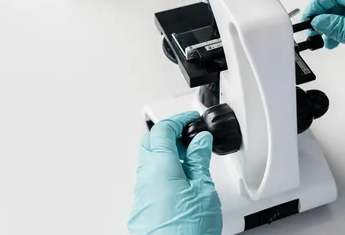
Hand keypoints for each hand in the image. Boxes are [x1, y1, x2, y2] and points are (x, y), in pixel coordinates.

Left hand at [128, 112, 221, 234]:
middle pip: (150, 142)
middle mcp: (145, 177)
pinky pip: (149, 178)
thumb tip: (199, 141)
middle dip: (169, 133)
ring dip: (166, 152)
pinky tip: (181, 178)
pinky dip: (163, 169)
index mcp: (159, 166)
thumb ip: (199, 160)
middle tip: (189, 135)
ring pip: (148, 160)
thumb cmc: (186, 231)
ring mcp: (141, 193)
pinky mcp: (143, 207)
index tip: (191, 119)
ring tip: (190, 157)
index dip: (178, 120)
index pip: (163, 130)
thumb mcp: (203, 189)